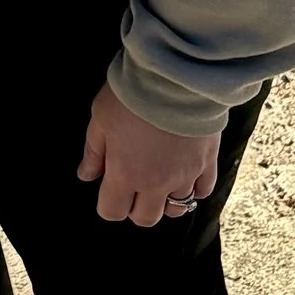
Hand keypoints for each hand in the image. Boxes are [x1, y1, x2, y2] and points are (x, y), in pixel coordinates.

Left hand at [78, 81, 220, 227]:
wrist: (175, 75)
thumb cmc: (132, 94)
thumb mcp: (100, 117)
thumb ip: (94, 151)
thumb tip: (86, 175)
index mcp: (125, 174)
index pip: (112, 211)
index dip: (109, 203)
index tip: (110, 187)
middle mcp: (156, 183)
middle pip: (146, 218)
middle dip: (137, 207)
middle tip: (134, 186)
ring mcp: (185, 176)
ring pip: (177, 209)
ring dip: (166, 200)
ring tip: (162, 180)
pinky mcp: (208, 163)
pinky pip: (204, 191)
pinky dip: (195, 189)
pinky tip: (187, 175)